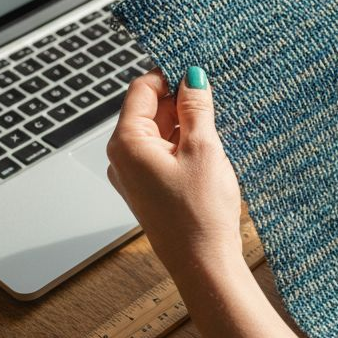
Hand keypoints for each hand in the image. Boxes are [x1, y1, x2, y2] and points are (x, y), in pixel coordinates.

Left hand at [106, 67, 243, 280]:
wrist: (203, 264)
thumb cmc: (200, 214)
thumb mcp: (203, 149)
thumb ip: (196, 107)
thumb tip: (192, 77)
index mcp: (126, 142)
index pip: (141, 89)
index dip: (170, 76)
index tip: (199, 73)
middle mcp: (122, 158)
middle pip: (149, 110)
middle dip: (180, 102)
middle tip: (214, 103)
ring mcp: (134, 176)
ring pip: (159, 133)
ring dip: (185, 125)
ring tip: (215, 132)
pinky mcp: (149, 189)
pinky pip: (163, 154)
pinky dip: (184, 146)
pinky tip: (209, 153)